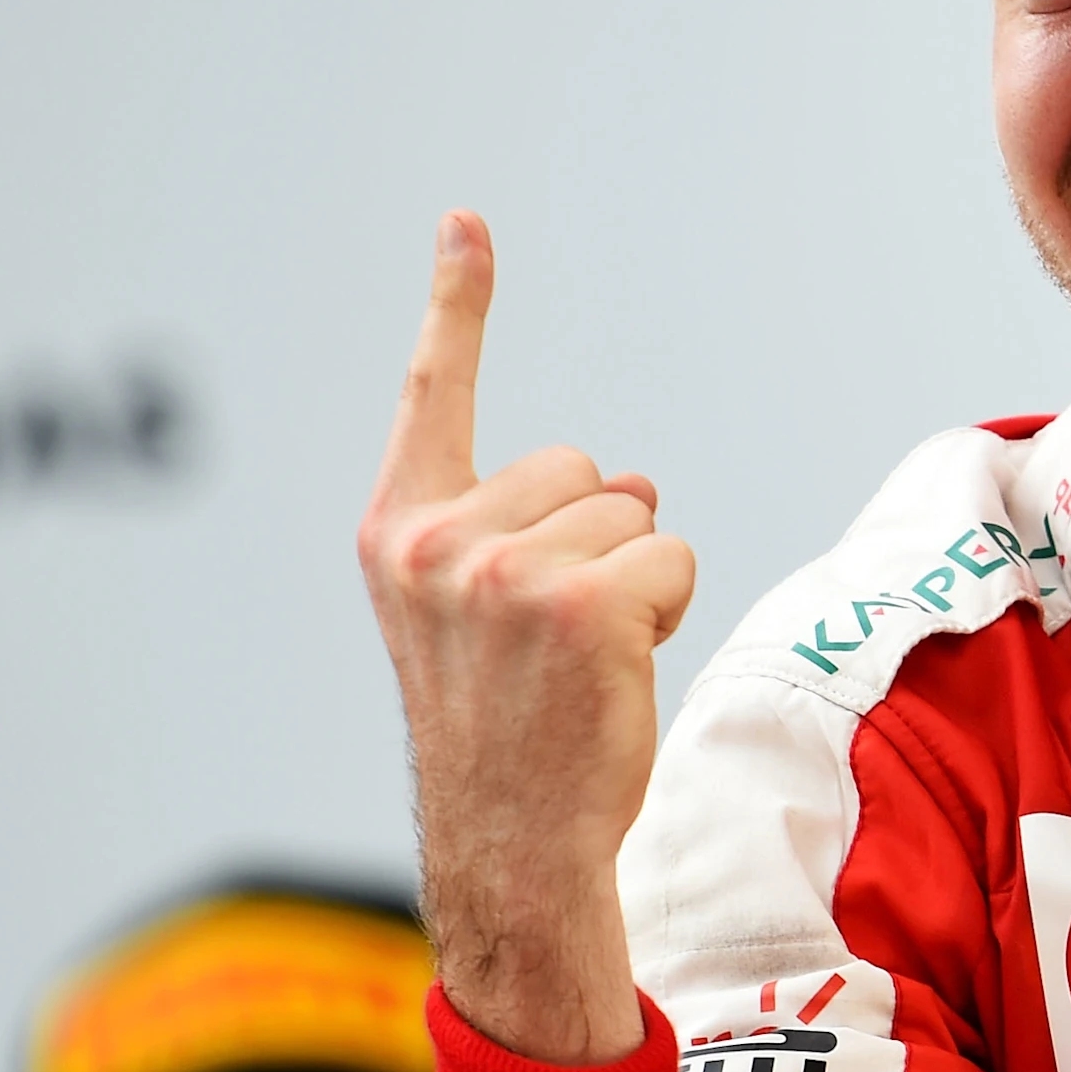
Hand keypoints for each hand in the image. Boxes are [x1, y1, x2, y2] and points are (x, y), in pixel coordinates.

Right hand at [356, 212, 694, 1063]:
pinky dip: (667, 613)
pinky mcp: (579, 604)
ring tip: (578, 668)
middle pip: (582, 469)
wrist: (512, 851)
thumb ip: (521, 532)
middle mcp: (436, 541)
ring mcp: (503, 572)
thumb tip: (628, 479)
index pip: (434, 395)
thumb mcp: (475, 619)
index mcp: (398, 533)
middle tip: (551, 646)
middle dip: (595, 542)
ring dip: (633, 585)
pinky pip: (672, 559)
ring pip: (633, 516)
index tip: (467, 220)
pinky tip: (612, 678)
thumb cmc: (508, 736)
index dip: (458, 303)